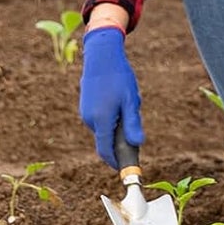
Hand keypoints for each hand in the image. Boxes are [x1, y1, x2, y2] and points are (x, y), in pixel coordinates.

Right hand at [78, 26, 143, 168]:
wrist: (101, 55)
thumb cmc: (119, 77)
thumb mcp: (131, 100)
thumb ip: (133, 124)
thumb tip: (138, 144)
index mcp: (102, 121)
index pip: (107, 151)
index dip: (116, 163)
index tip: (125, 169)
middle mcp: (90, 120)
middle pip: (108, 140)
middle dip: (122, 135)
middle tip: (134, 112)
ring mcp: (86, 113)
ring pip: (105, 128)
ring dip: (117, 122)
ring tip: (126, 98)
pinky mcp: (85, 107)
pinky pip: (100, 119)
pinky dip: (111, 115)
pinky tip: (118, 95)